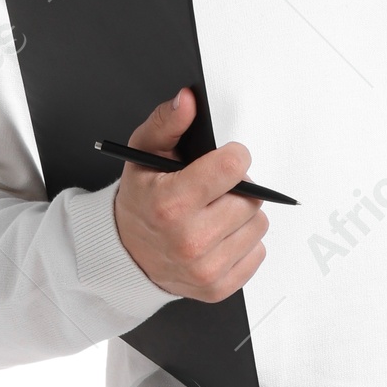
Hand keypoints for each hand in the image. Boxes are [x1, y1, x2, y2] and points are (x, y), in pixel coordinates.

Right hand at [112, 86, 267, 300]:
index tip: (224, 160)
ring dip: (242, 216)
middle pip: (251, 198)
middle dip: (237, 189)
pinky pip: (258, 252)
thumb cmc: (141, 200)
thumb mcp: (143, 153)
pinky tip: (218, 238)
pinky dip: (243, 243)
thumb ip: (167, 122)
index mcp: (171, 204)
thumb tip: (188, 100)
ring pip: (258, 225)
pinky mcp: (218, 287)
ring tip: (214, 214)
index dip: (233, 157)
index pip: (233, 168)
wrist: (127, 254)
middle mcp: (190, 241)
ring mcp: (205, 269)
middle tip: (213, 192)